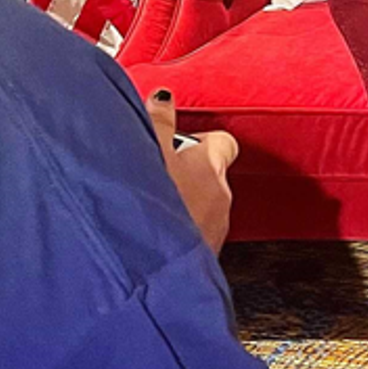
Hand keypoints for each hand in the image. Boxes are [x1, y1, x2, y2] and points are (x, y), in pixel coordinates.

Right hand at [145, 89, 237, 253]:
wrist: (151, 270)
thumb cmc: (151, 211)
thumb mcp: (147, 153)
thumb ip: (157, 123)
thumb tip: (164, 97)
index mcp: (210, 165)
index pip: (222, 142)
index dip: (200, 140)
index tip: (177, 140)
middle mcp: (221, 196)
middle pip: (209, 175)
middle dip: (184, 174)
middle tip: (151, 176)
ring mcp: (216, 229)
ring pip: (201, 206)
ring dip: (180, 204)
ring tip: (145, 209)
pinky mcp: (204, 257)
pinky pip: (193, 235)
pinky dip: (177, 231)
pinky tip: (150, 237)